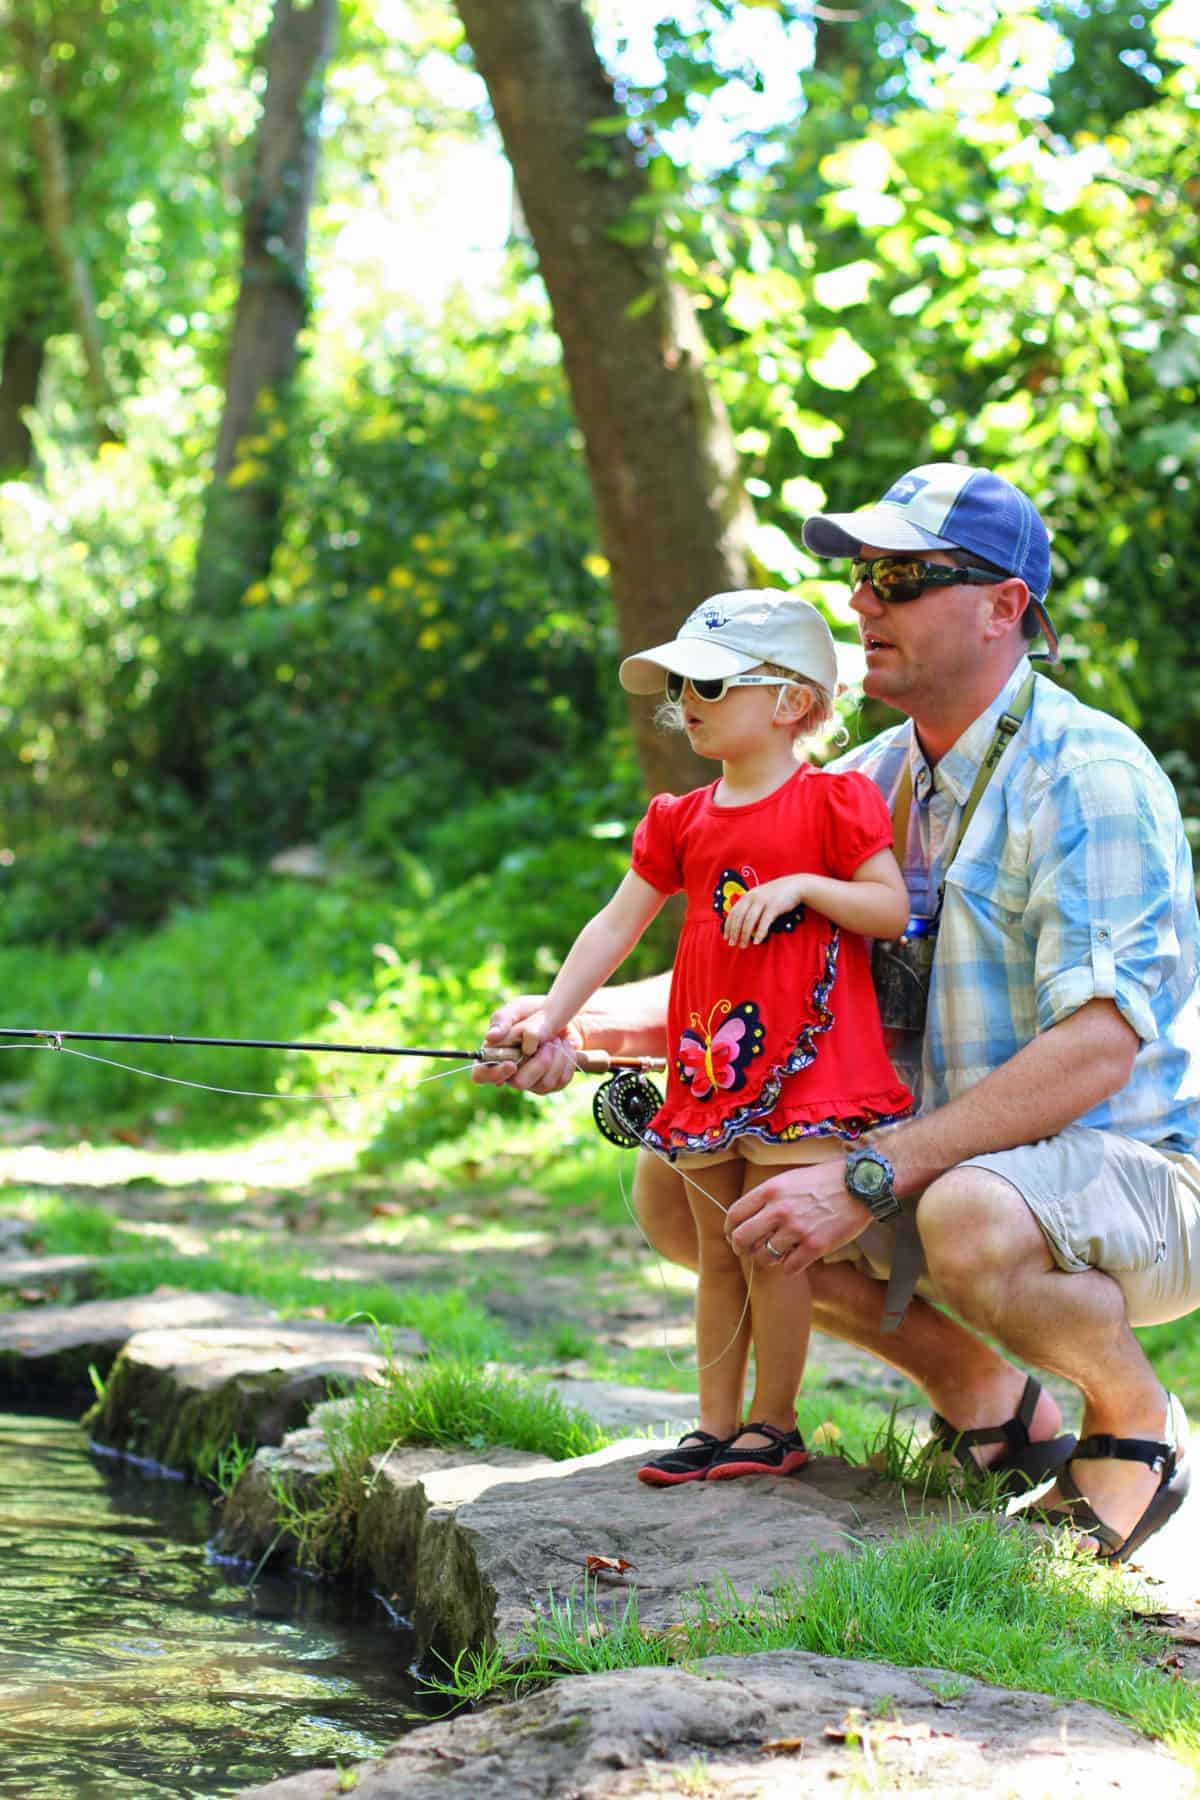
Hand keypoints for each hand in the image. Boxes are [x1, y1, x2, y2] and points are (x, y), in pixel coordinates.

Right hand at [471, 995, 583, 1093]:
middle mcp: (511, 1072)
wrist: (565, 1017)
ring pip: (543, 1084)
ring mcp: (532, 1081)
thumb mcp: (517, 1009)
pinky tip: (565, 1047)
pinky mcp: (551, 1083)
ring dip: (556, 1057)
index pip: (481, 1075)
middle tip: (548, 1044)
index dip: (494, 1074)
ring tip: (557, 1040)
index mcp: (495, 1054)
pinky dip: (567, 1061)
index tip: (512, 1064)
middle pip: (518, 1083)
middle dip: (538, 1063)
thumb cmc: (534, 1012)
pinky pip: (560, 1081)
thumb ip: (501, 1019)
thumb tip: (490, 1036)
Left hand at [723, 876, 807, 948]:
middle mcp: (752, 897)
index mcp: (747, 896)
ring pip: (749, 921)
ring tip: (743, 945)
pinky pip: (764, 922)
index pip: (733, 912)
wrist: (796, 886)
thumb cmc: (777, 894)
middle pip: (739, 917)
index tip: (726, 937)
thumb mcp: (760, 897)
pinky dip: (759, 933)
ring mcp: (763, 901)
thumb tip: (742, 924)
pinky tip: (756, 942)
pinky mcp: (773, 906)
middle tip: (732, 944)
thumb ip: (751, 907)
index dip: (728, 926)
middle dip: (734, 932)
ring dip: (744, 935)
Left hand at [724, 1158, 870, 1269]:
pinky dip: (788, 1267)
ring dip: (766, 1259)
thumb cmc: (823, 1181)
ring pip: (763, 1257)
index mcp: (770, 1190)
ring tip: (774, 1254)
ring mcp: (796, 1230)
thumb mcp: (788, 1179)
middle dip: (740, 1248)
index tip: (733, 1235)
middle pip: (742, 1238)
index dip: (730, 1229)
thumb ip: (767, 1197)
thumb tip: (747, 1218)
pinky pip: (788, 1268)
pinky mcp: (815, 1246)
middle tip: (747, 1250)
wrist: (859, 1185)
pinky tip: (794, 1259)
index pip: (734, 1215)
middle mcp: (779, 1210)